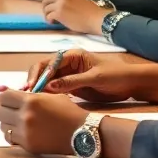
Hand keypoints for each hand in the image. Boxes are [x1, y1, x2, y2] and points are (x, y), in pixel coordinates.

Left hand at [0, 89, 86, 155]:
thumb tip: (4, 90)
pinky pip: (11, 138)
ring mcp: (25, 133)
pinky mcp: (28, 145)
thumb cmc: (67, 111)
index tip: (10, 99)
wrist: (82, 132)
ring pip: (3, 127)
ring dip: (8, 123)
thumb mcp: (49, 96)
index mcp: (30, 101)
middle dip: (5, 110)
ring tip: (20, 122)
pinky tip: (24, 131)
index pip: (3, 97)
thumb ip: (28, 94)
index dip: (6, 97)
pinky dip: (14, 134)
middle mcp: (25, 117)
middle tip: (13, 111)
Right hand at [22, 50, 142, 102]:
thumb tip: (50, 86)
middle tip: (26, 94)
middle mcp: (68, 64)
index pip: (49, 62)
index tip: (32, 87)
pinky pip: (56, 89)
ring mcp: (69, 75)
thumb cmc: (116, 75)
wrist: (131, 83)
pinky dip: (47, 95)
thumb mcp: (94, 78)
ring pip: (48, 80)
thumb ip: (72, 81)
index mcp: (73, 56)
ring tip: (29, 100)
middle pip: (45, 70)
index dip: (39, 74)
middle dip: (35, 80)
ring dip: (39, 88)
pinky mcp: (72, 86)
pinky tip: (41, 102)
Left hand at [42, 0, 107, 33]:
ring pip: (46, 8)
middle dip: (45, 7)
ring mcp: (60, 4)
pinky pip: (48, 16)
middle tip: (50, 14)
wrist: (96, 19)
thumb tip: (54, 3)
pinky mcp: (59, 13)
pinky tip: (54, 22)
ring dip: (47, 14)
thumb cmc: (89, 11)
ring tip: (53, 19)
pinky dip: (49, 20)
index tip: (49, 3)